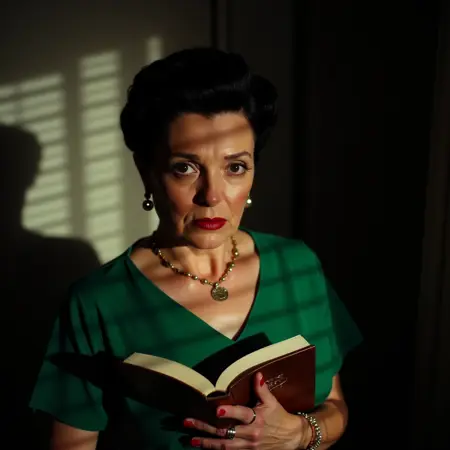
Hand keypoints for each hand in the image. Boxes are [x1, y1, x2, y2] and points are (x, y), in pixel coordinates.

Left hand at [183, 372, 310, 448]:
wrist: (292, 438)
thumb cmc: (279, 417)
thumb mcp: (272, 402)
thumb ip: (261, 389)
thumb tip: (256, 374)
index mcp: (257, 419)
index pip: (242, 414)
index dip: (230, 412)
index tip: (217, 409)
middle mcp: (251, 434)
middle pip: (226, 432)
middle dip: (206, 428)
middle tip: (189, 423)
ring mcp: (248, 447)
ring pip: (224, 446)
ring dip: (207, 443)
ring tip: (192, 439)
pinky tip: (205, 448)